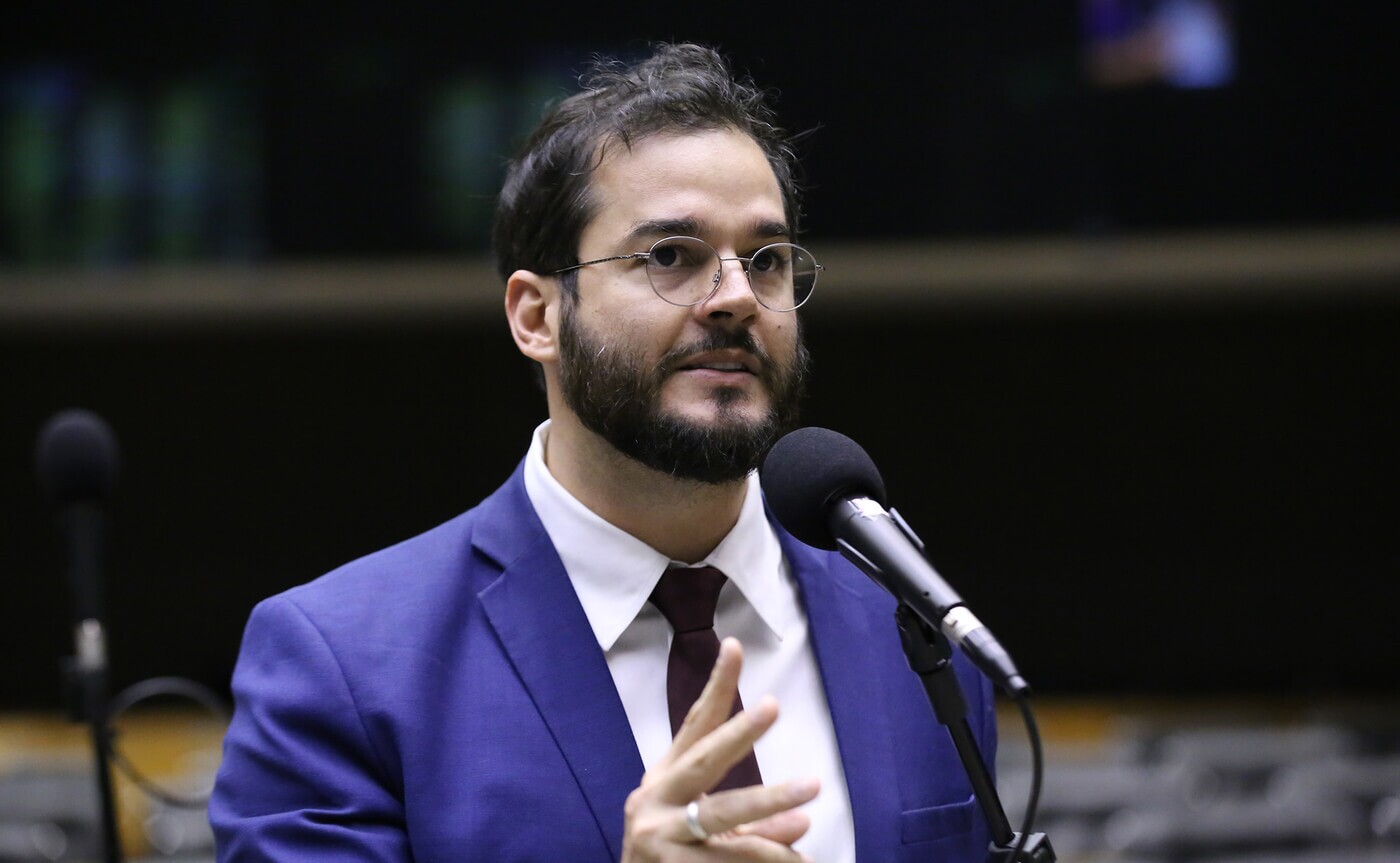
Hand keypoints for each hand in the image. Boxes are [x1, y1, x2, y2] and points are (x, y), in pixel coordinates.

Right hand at [620, 638, 820, 861]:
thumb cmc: (672, 860)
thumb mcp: (707, 835)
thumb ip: (753, 825)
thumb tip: (801, 820)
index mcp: (662, 781)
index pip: (693, 726)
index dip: (716, 688)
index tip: (734, 646)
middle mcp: (654, 802)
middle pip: (702, 761)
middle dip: (739, 733)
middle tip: (772, 706)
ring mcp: (658, 838)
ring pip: (720, 815)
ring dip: (768, 809)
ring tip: (807, 810)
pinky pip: (727, 861)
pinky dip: (767, 857)